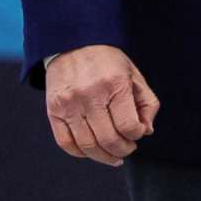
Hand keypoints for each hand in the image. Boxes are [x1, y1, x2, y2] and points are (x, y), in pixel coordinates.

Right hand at [44, 44, 158, 167]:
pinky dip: (80, 153)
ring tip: (113, 155)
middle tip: (127, 149)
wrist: (73, 43)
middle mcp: (89, 95)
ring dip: (103, 156)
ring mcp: (69, 104)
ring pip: (87, 145)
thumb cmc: (108, 62)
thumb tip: (145, 131)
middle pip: (108, 139)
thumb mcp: (134, 75)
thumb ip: (147, 103)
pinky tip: (92, 151)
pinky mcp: (53, 110)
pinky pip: (65, 143)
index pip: (128, 126)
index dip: (136, 135)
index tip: (137, 133)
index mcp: (114, 84)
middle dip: (122, 150)